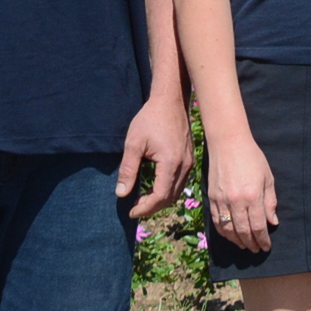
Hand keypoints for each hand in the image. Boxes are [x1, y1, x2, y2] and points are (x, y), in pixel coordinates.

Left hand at [115, 93, 192, 220]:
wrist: (171, 100)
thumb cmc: (150, 119)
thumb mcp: (133, 143)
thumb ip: (127, 169)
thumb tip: (121, 193)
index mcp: (171, 162)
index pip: (160, 196)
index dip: (145, 208)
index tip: (131, 210)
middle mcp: (184, 165)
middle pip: (170, 197)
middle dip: (152, 207)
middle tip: (134, 207)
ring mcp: (189, 162)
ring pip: (176, 191)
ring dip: (160, 200)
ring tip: (142, 200)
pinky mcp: (190, 158)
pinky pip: (180, 182)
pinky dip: (167, 190)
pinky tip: (155, 187)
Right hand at [204, 133, 277, 254]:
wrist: (228, 143)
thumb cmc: (252, 158)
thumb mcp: (268, 178)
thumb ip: (270, 202)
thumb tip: (272, 223)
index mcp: (253, 196)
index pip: (258, 226)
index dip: (263, 240)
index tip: (266, 247)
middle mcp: (236, 202)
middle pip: (243, 231)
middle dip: (251, 244)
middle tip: (256, 250)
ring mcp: (222, 201)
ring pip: (228, 230)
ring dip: (237, 241)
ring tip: (244, 246)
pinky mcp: (212, 198)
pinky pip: (217, 222)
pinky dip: (224, 233)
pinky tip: (230, 236)